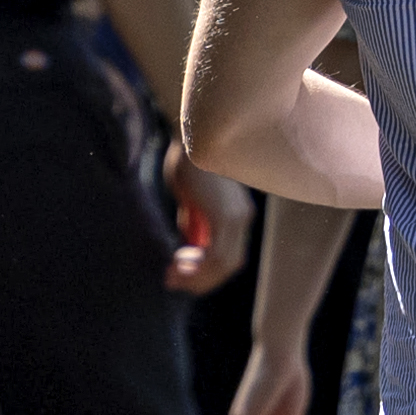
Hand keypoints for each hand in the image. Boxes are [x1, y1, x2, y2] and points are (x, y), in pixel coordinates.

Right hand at [162, 141, 252, 296]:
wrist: (196, 134)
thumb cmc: (189, 159)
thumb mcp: (191, 197)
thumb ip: (194, 220)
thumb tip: (191, 243)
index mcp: (238, 213)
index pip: (229, 255)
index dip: (207, 270)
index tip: (179, 271)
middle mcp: (243, 218)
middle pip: (229, 265)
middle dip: (201, 279)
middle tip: (172, 280)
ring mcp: (237, 218)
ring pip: (223, 265)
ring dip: (197, 277)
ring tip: (172, 276)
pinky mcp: (226, 217)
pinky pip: (215, 255)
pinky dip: (197, 267)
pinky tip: (177, 265)